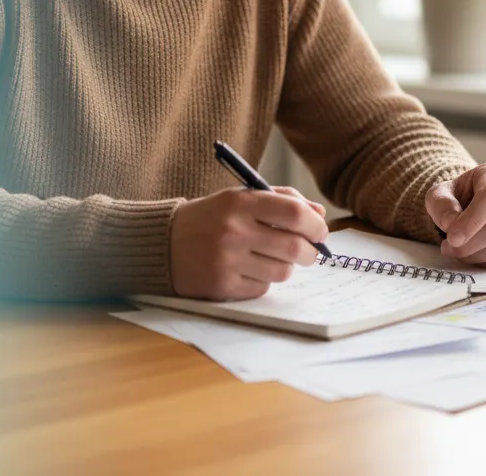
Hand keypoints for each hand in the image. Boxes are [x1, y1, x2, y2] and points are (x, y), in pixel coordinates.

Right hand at [169, 186, 329, 299]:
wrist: (165, 243)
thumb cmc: (210, 218)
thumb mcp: (239, 198)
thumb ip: (280, 199)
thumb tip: (319, 214)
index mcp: (240, 202)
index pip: (294, 213)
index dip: (315, 224)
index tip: (320, 230)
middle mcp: (234, 230)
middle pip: (295, 247)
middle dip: (310, 251)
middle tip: (308, 251)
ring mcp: (227, 260)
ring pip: (283, 271)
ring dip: (285, 266)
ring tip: (270, 257)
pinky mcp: (223, 286)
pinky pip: (263, 287)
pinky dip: (263, 279)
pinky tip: (248, 269)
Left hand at [425, 162, 485, 269]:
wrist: (472, 204)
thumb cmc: (457, 197)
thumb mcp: (439, 194)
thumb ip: (442, 205)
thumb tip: (451, 223)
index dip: (471, 221)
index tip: (452, 238)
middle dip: (468, 244)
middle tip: (448, 248)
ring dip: (475, 255)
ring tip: (457, 251)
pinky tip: (474, 255)